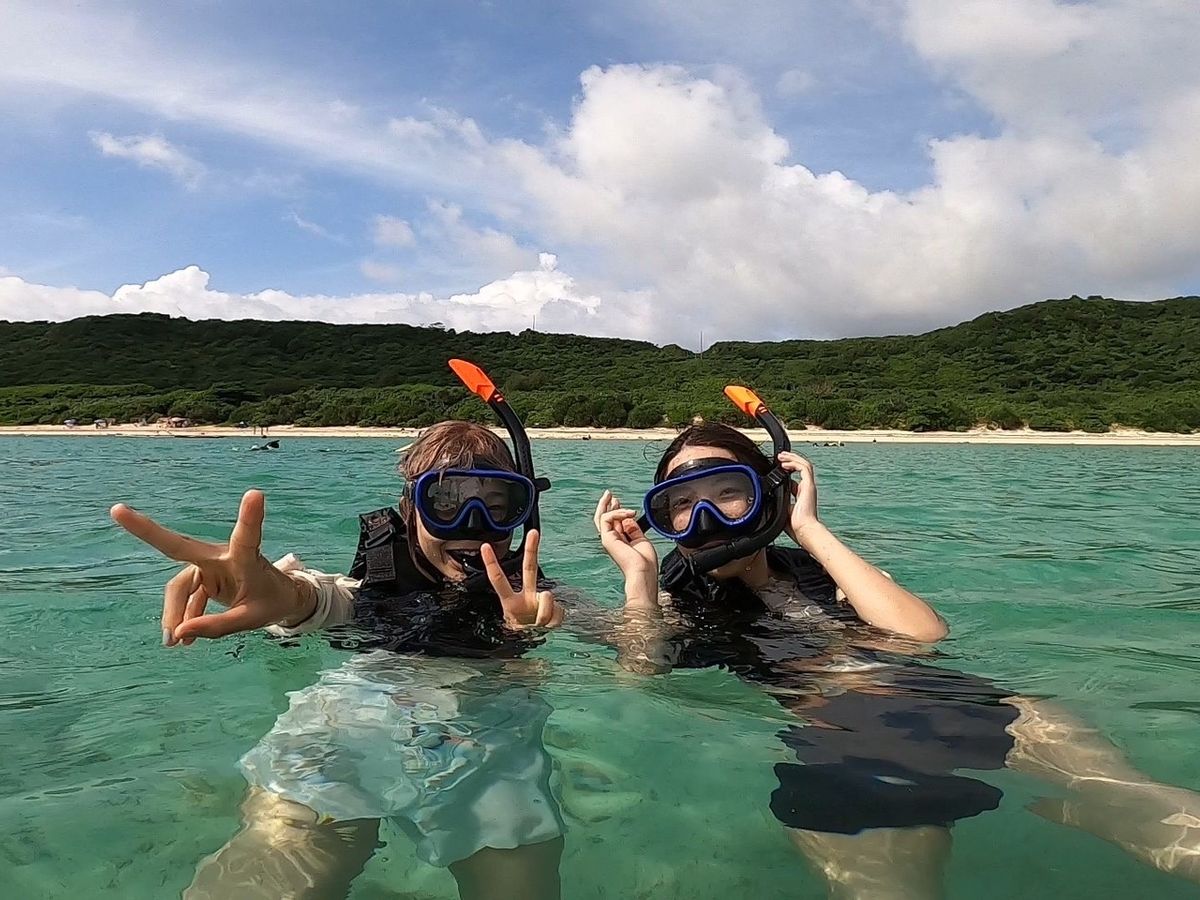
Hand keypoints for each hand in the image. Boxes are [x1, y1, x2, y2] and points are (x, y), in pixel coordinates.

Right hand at [110, 490, 312, 644]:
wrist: (280, 599)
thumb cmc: (272, 602)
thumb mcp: (251, 619)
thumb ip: (217, 626)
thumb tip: (179, 634)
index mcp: (247, 559)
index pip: (247, 537)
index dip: (249, 516)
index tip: (256, 493)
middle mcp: (223, 555)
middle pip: (179, 547)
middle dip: (147, 530)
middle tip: (116, 510)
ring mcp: (210, 564)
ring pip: (180, 587)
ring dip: (175, 613)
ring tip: (173, 643)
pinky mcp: (205, 574)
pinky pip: (185, 596)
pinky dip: (183, 616)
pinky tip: (181, 640)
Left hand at [480, 530, 561, 627]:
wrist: (540, 640)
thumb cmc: (524, 631)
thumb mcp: (521, 629)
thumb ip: (534, 614)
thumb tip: (548, 595)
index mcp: (511, 601)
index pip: (498, 580)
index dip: (492, 563)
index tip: (485, 546)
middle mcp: (527, 595)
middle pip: (529, 568)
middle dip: (532, 549)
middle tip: (533, 532)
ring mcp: (542, 599)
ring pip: (547, 597)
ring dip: (544, 614)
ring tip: (540, 625)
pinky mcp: (556, 607)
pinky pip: (555, 613)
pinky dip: (552, 621)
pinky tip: (550, 623)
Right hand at [593, 490, 657, 577]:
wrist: (643, 571)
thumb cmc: (645, 561)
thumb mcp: (640, 539)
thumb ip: (633, 528)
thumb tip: (628, 517)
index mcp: (620, 541)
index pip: (613, 523)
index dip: (616, 511)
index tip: (620, 502)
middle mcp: (612, 540)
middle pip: (603, 519)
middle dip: (606, 505)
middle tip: (609, 494)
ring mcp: (608, 539)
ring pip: (600, 517)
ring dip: (608, 505)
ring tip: (615, 498)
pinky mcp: (606, 538)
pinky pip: (606, 519)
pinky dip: (616, 513)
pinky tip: (628, 513)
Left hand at [777, 451, 819, 543]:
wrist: (803, 530)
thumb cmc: (795, 525)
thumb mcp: (782, 509)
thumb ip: (777, 501)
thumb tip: (768, 497)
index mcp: (801, 494)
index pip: (795, 478)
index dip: (787, 470)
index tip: (778, 467)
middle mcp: (806, 489)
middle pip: (801, 468)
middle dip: (790, 460)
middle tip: (779, 457)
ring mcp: (809, 486)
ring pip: (804, 465)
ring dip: (792, 458)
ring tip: (782, 456)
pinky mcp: (809, 486)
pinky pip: (804, 468)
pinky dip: (795, 463)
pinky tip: (785, 463)